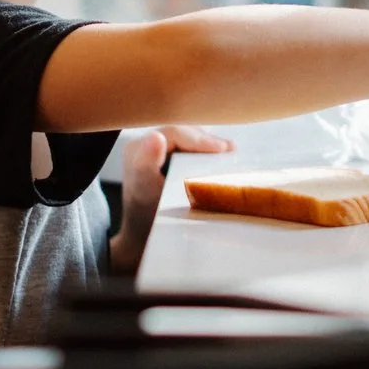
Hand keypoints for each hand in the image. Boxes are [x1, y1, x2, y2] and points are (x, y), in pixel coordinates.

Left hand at [106, 124, 234, 273]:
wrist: (142, 235)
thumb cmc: (145, 218)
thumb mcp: (145, 192)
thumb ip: (146, 164)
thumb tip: (156, 136)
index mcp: (136, 149)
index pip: (174, 133)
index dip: (200, 139)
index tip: (224, 149)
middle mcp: (143, 144)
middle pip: (182, 132)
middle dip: (207, 141)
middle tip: (231, 150)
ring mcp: (153, 150)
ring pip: (185, 137)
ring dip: (206, 144)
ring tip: (228, 152)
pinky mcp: (162, 158)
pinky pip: (185, 146)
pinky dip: (202, 150)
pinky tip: (218, 156)